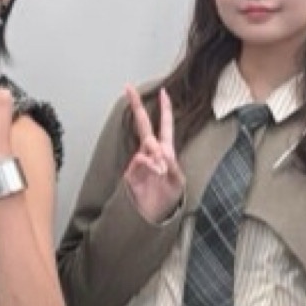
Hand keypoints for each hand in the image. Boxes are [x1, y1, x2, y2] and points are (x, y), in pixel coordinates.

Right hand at [123, 85, 183, 221]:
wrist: (152, 216)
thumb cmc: (166, 199)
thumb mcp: (177, 180)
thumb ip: (169, 163)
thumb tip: (157, 152)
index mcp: (164, 151)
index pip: (164, 125)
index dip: (164, 108)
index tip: (163, 91)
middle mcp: (149, 152)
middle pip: (143, 124)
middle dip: (136, 106)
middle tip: (128, 89)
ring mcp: (139, 161)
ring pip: (147, 144)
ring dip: (157, 154)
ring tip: (161, 171)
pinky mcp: (131, 171)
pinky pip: (140, 159)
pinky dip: (150, 164)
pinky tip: (156, 172)